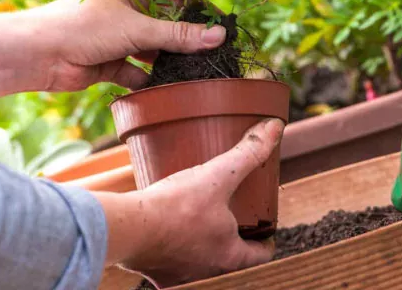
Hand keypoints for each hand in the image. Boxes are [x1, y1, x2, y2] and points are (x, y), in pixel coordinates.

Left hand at [36, 0, 225, 91]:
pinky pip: (137, 72)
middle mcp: (125, 9)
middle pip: (164, 24)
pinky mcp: (110, 63)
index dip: (195, 7)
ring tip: (195, 73)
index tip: (218, 24)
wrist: (38, 55)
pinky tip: (167, 90)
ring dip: (168, 62)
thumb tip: (218, 36)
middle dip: (184, 40)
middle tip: (212, 52)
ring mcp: (117, 37)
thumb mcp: (137, 28)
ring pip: (152, 50)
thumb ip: (179, 35)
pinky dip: (149, 81)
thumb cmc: (83, 26)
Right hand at [95, 118, 283, 285]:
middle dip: (233, 239)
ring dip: (203, 244)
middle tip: (232, 216)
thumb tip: (275, 127)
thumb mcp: (218, 175)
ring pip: (201, 261)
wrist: (127, 227)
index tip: (263, 226)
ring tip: (200, 219)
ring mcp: (180, 276)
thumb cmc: (175, 207)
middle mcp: (208, 272)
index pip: (261, 254)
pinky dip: (173, 247)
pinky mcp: (155, 273)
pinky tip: (167, 229)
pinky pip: (170, 262)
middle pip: (231, 259)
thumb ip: (248, 152)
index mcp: (230, 257)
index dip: (265, 239)